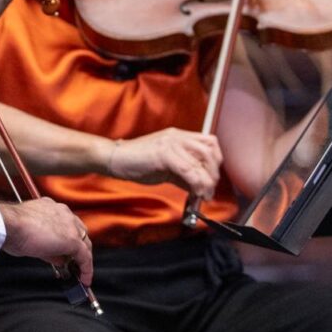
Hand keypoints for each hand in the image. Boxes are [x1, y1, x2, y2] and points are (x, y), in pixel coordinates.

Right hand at [0, 197, 92, 284]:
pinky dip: (86, 269)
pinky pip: (85, 256)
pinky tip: (84, 278)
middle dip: (78, 247)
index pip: (67, 224)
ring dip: (83, 258)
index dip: (68, 239)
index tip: (66, 251)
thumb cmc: (11, 228)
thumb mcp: (31, 236)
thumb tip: (58, 259)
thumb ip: (48, 248)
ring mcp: (70, 225)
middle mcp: (64, 213)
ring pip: (84, 243)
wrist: (10, 224)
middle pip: (80, 232)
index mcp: (52, 208)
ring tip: (81, 273)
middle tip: (74, 263)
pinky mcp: (73, 240)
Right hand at [106, 128, 222, 200]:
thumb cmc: (137, 163)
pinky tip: (195, 194)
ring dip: (207, 181)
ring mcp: (171, 143)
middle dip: (214, 173)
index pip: (209, 143)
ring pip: (201, 161)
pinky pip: (188, 170)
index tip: (212, 179)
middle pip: (209, 150)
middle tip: (210, 190)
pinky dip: (196, 184)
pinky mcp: (163, 154)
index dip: (215, 162)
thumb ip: (183, 174)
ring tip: (204, 194)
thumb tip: (200, 188)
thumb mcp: (165, 167)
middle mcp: (177, 136)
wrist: (115, 159)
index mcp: (178, 136)